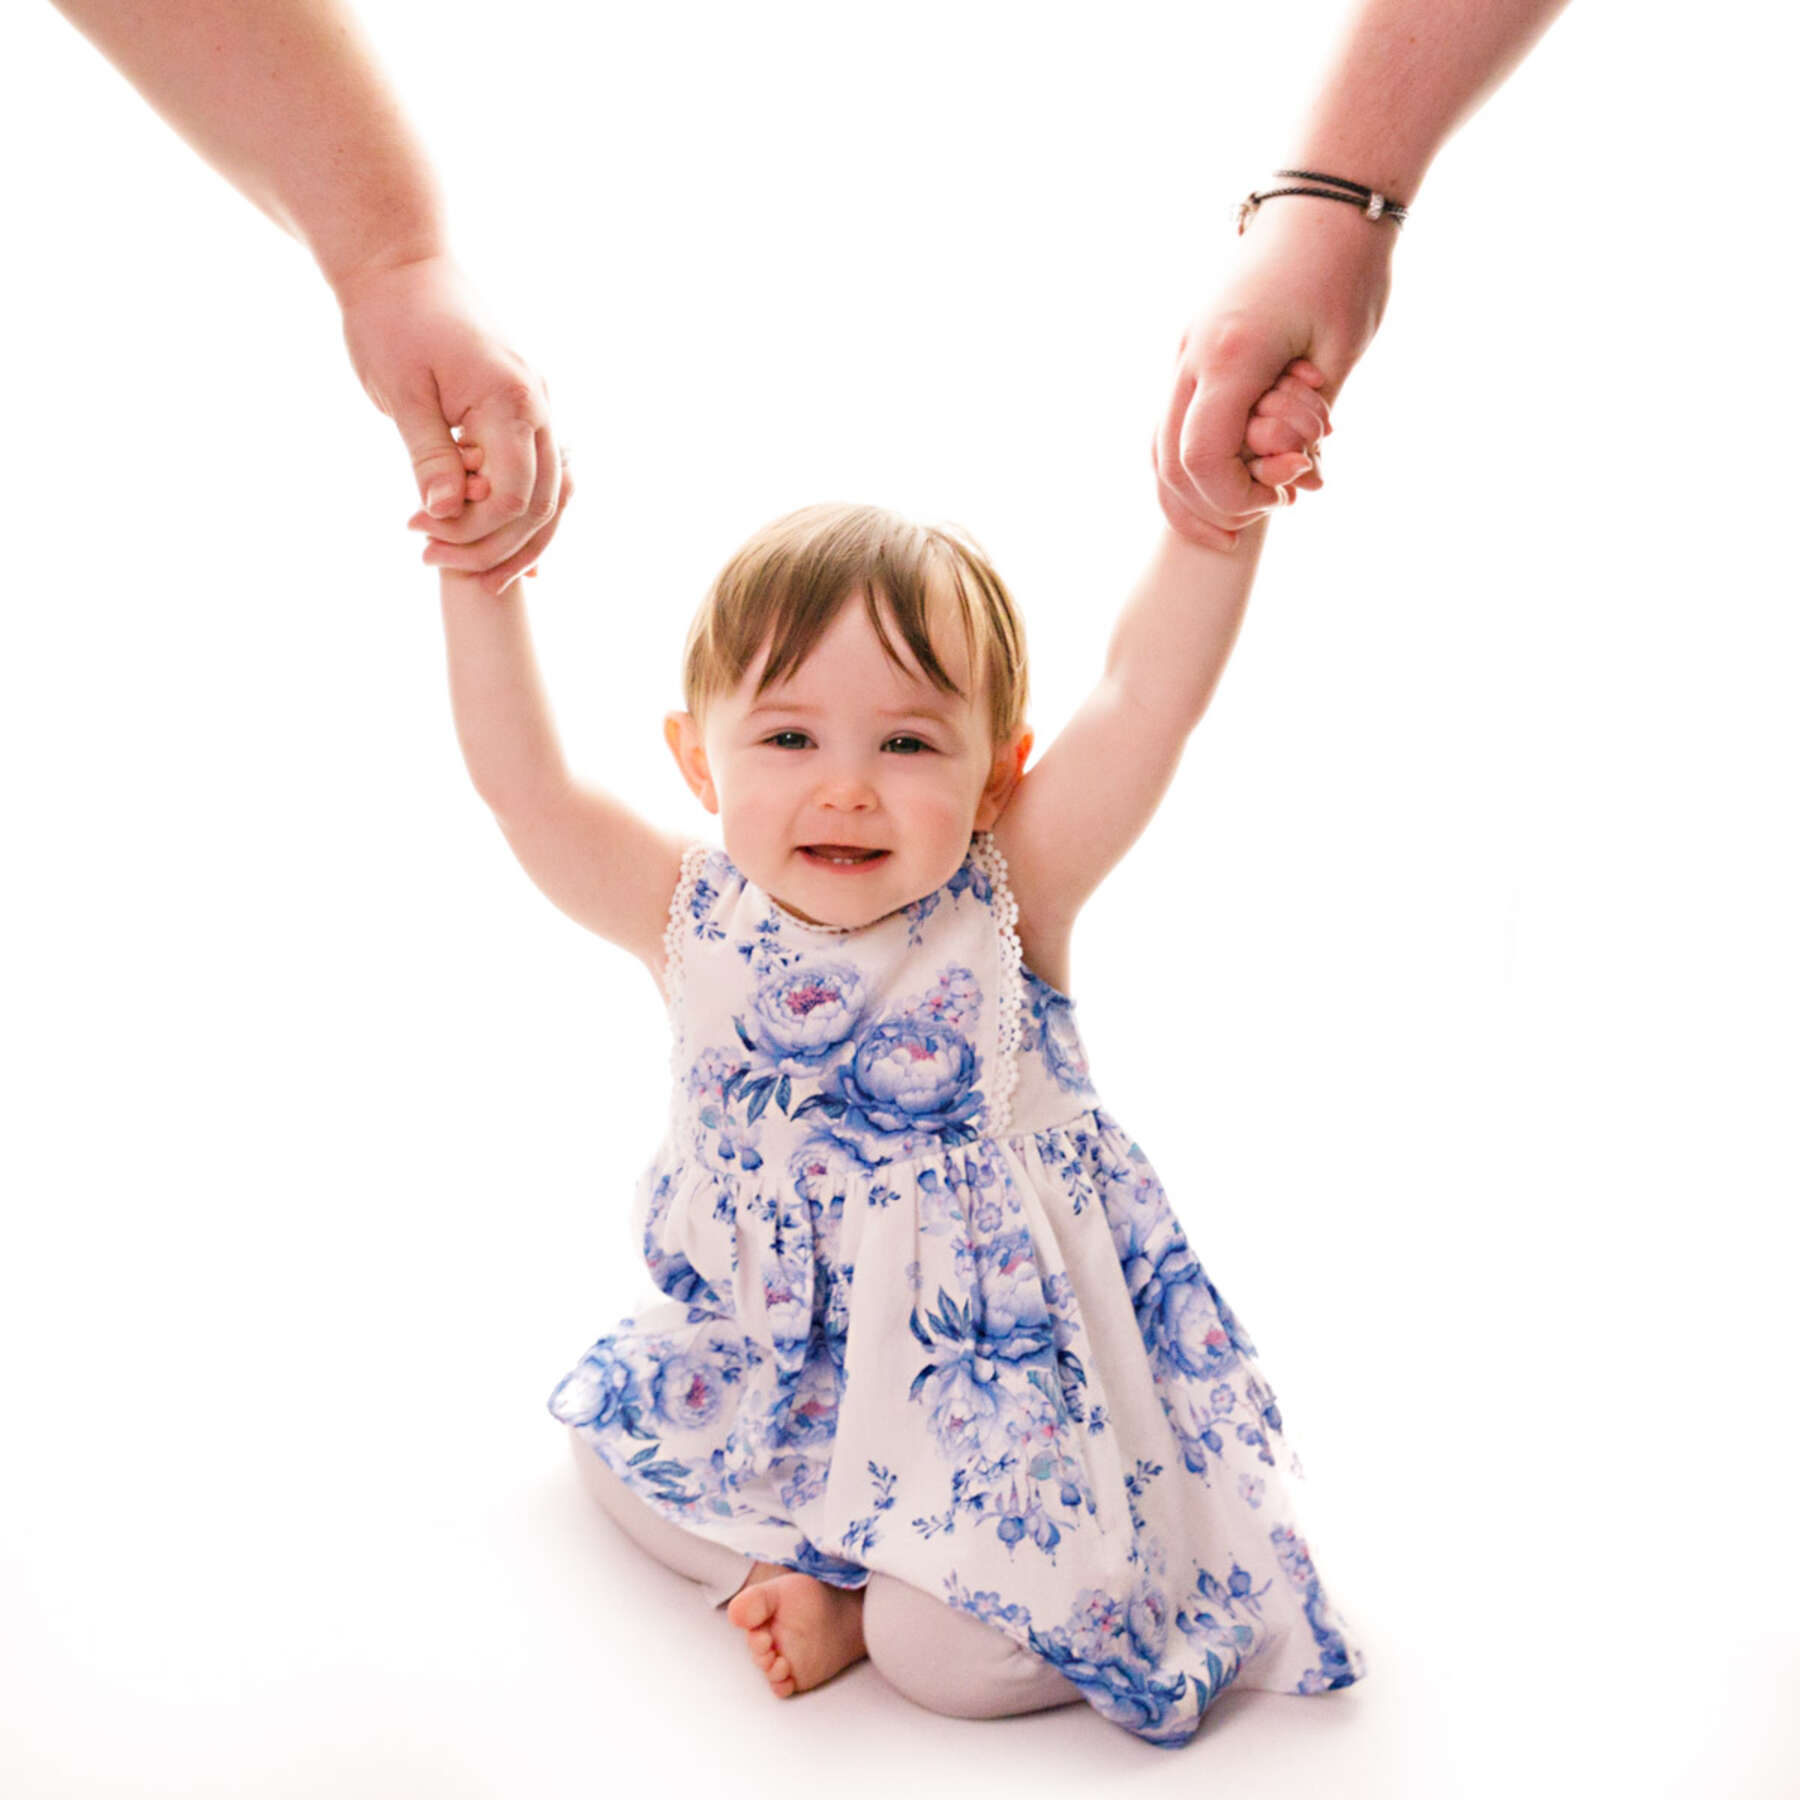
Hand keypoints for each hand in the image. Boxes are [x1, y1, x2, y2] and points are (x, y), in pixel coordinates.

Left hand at [338, 253, 564, 592]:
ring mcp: (538, 405)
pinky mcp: (525, 407)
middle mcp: (539, 404)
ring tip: (460, 564)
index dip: (473, 528)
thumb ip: (428, 453)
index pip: (514, 495)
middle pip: (541, 505)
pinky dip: (518, 512)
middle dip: (492, 544)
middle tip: (430, 558)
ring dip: (511, 538)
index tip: (419, 532)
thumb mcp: (401, 391)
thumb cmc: (391, 317)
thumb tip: (441, 511)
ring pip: (549, 495)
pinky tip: (487, 540)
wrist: (401, 259)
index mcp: (511, 398)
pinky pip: (537, 473)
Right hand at [1155, 200, 1393, 546]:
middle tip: (1260, 520)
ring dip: (1192, 489)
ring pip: (1159, 444)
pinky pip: (1172, 420)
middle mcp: (1192, 356)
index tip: (1284, 498)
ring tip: (1238, 516)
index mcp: (1230, 357)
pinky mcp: (1191, 348)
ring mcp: (1184, 352)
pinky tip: (1228, 475)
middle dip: (1210, 505)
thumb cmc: (1343, 269)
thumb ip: (1306, 422)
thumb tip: (1293, 479)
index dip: (1234, 497)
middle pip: (1167, 461)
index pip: (1202, 460)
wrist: (1323, 200)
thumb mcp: (1340, 354)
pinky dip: (1192, 458)